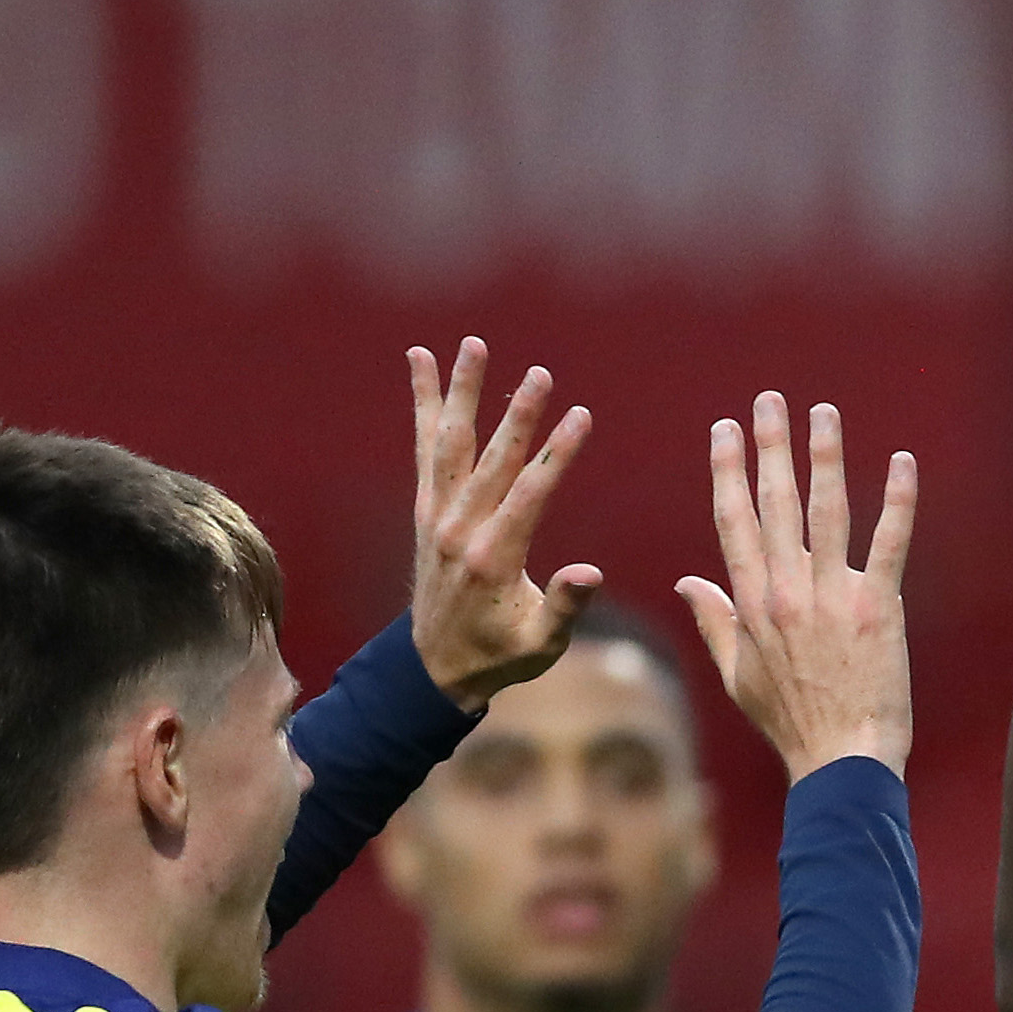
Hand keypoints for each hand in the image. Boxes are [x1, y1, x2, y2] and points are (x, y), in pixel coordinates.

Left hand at [405, 338, 604, 708]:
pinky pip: (425, 446)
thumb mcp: (540, 644)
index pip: (531, 494)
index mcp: (494, 558)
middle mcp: (460, 530)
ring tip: (473, 345)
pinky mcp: (426, 508)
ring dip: (463, 392)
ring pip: (451, 442)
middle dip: (518, 416)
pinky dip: (424, 404)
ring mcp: (438, 515)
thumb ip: (564, 607)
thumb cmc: (500, 656)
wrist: (434, 666)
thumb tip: (591, 574)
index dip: (558, 453)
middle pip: (493, 460)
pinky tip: (421, 361)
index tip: (581, 415)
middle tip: (540, 374)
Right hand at [678, 394, 914, 781]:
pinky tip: (902, 461)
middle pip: (774, 503)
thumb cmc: (790, 723)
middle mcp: (786, 591)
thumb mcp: (738, 675)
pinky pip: (889, 541)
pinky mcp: (879, 606)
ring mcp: (832, 596)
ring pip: (826, 510)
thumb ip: (714, 623)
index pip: (734, 522)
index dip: (728, 471)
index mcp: (751, 604)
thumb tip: (687, 582)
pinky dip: (898, 499)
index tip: (724, 430)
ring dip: (824, 455)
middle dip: (770, 445)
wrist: (840, 760)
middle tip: (768, 400)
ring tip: (824, 412)